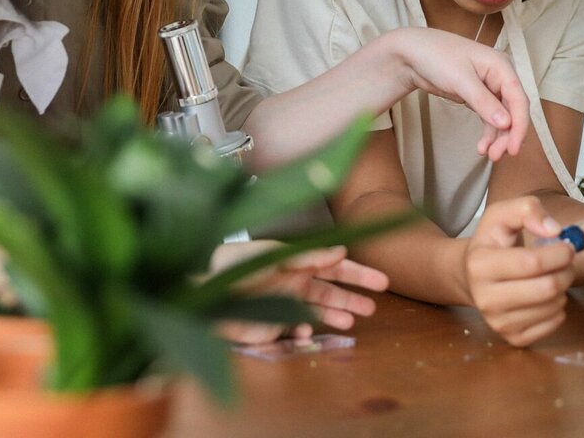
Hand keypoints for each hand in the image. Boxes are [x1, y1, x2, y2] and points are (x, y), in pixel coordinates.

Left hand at [210, 241, 388, 343]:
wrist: (202, 291)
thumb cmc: (234, 265)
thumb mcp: (274, 255)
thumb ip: (308, 255)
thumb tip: (341, 250)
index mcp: (295, 261)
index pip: (333, 266)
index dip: (357, 273)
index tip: (381, 281)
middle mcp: (293, 282)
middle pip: (330, 291)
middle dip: (352, 298)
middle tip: (374, 306)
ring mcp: (284, 304)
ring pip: (318, 312)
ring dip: (335, 317)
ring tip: (351, 323)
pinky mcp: (273, 325)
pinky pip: (296, 330)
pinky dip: (305, 332)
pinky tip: (307, 333)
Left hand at [398, 27, 529, 160]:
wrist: (411, 53)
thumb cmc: (435, 56)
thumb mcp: (460, 79)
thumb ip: (483, 102)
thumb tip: (507, 123)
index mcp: (501, 66)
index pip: (519, 100)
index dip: (520, 125)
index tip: (514, 148)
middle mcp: (499, 77)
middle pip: (513, 111)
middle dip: (508, 135)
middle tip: (496, 155)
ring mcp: (488, 87)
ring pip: (502, 117)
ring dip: (497, 137)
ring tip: (489, 155)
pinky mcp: (476, 96)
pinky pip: (489, 117)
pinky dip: (488, 132)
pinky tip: (482, 146)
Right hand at [463, 197, 574, 346]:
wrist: (469, 273)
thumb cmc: (490, 242)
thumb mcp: (501, 215)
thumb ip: (527, 209)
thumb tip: (554, 230)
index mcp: (480, 264)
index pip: (533, 262)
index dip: (559, 252)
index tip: (567, 245)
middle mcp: (485, 298)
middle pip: (547, 288)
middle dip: (566, 271)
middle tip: (565, 261)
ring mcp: (497, 322)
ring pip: (553, 307)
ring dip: (563, 289)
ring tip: (552, 275)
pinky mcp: (511, 338)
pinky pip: (552, 326)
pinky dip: (558, 308)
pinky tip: (545, 295)